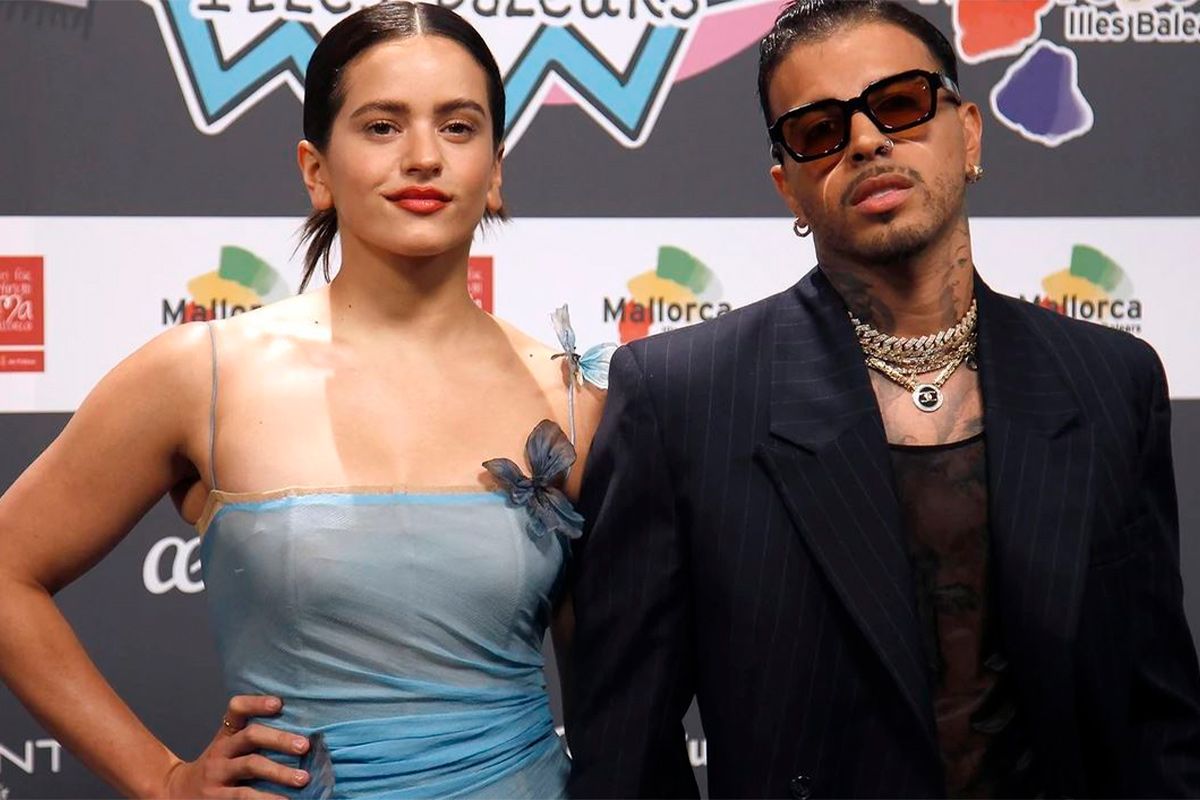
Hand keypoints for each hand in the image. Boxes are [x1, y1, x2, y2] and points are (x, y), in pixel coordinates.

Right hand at [160, 695, 310, 798]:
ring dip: (279, 772)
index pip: (236, 710)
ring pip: (250, 766)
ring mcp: (217, 776)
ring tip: (303, 779)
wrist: (176, 795)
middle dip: (280, 739)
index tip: (279, 703)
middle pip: (250, 736)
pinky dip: (267, 799)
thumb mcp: (227, 749)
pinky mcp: (217, 799)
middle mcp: (220, 752)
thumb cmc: (217, 769)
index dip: (256, 703)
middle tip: (305, 746)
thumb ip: (253, 740)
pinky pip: (244, 797)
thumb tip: (300, 734)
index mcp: (226, 736)